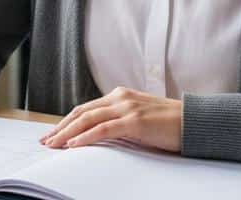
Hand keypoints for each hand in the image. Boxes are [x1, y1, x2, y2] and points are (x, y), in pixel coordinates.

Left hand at [41, 86, 180, 151]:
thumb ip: (120, 122)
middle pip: (81, 112)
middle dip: (60, 127)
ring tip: (53, 144)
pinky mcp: (134, 121)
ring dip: (67, 133)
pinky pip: (103, 129)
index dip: (67, 121)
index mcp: (119, 96)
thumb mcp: (139, 119)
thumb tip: (98, 136)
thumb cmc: (170, 124)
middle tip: (45, 140)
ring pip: (88, 119)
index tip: (53, 133)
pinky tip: (73, 145)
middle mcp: (120, 97)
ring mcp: (127, 107)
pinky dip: (85, 137)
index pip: (86, 108)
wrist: (196, 122)